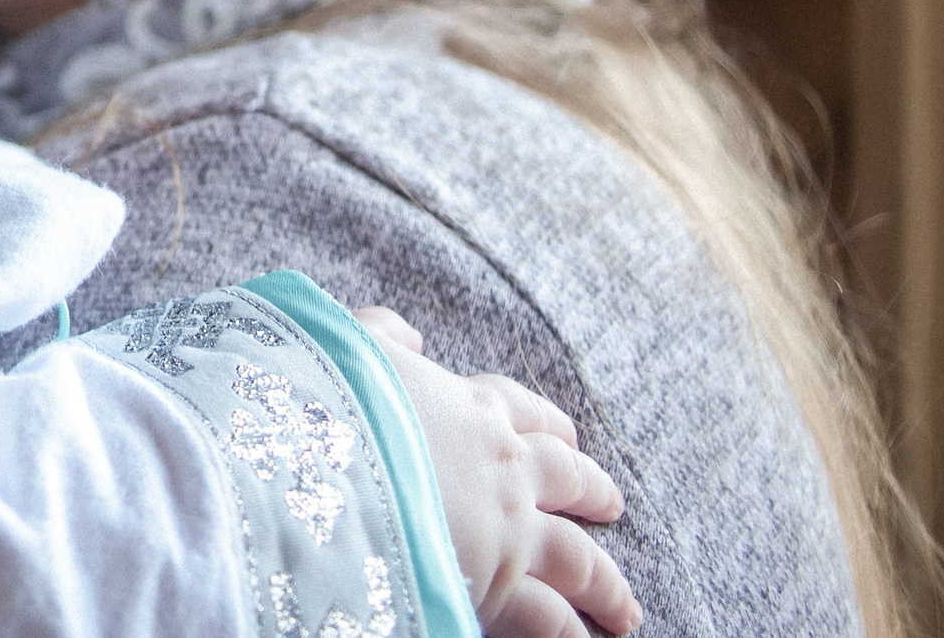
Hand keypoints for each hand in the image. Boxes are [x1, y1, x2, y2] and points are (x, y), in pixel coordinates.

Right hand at [352, 307, 640, 637]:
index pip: (523, 410)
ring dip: (606, 583)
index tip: (568, 436)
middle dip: (593, 493)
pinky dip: (572, 632)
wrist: (319, 458)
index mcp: (470, 406)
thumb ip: (381, 335)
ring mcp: (507, 529)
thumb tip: (411, 336)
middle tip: (611, 507)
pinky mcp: (496, 584)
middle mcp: (503, 467)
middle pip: (568, 480)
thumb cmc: (328, 397)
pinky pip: (549, 618)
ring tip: (624, 608)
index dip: (549, 424)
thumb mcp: (347, 343)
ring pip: (578, 558)